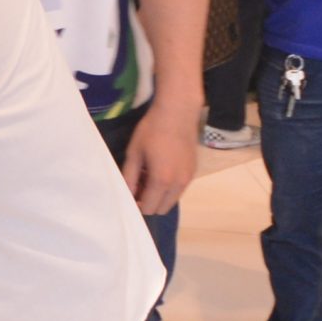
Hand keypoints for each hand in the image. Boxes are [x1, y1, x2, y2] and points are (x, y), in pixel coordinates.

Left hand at [122, 101, 200, 216]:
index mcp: (162, 180)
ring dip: (160, 195)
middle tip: (139, 184)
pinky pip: (179, 189)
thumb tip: (128, 195)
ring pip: (172, 200)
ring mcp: (188, 178)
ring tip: (149, 175)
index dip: (137, 205)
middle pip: (162, 208)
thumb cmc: (151, 130)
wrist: (178, 112)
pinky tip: (161, 169)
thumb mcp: (134, 153)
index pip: (149, 208)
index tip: (130, 192)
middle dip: (149, 202)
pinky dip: (169, 187)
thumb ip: (129, 177)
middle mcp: (178, 184)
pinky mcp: (193, 171)